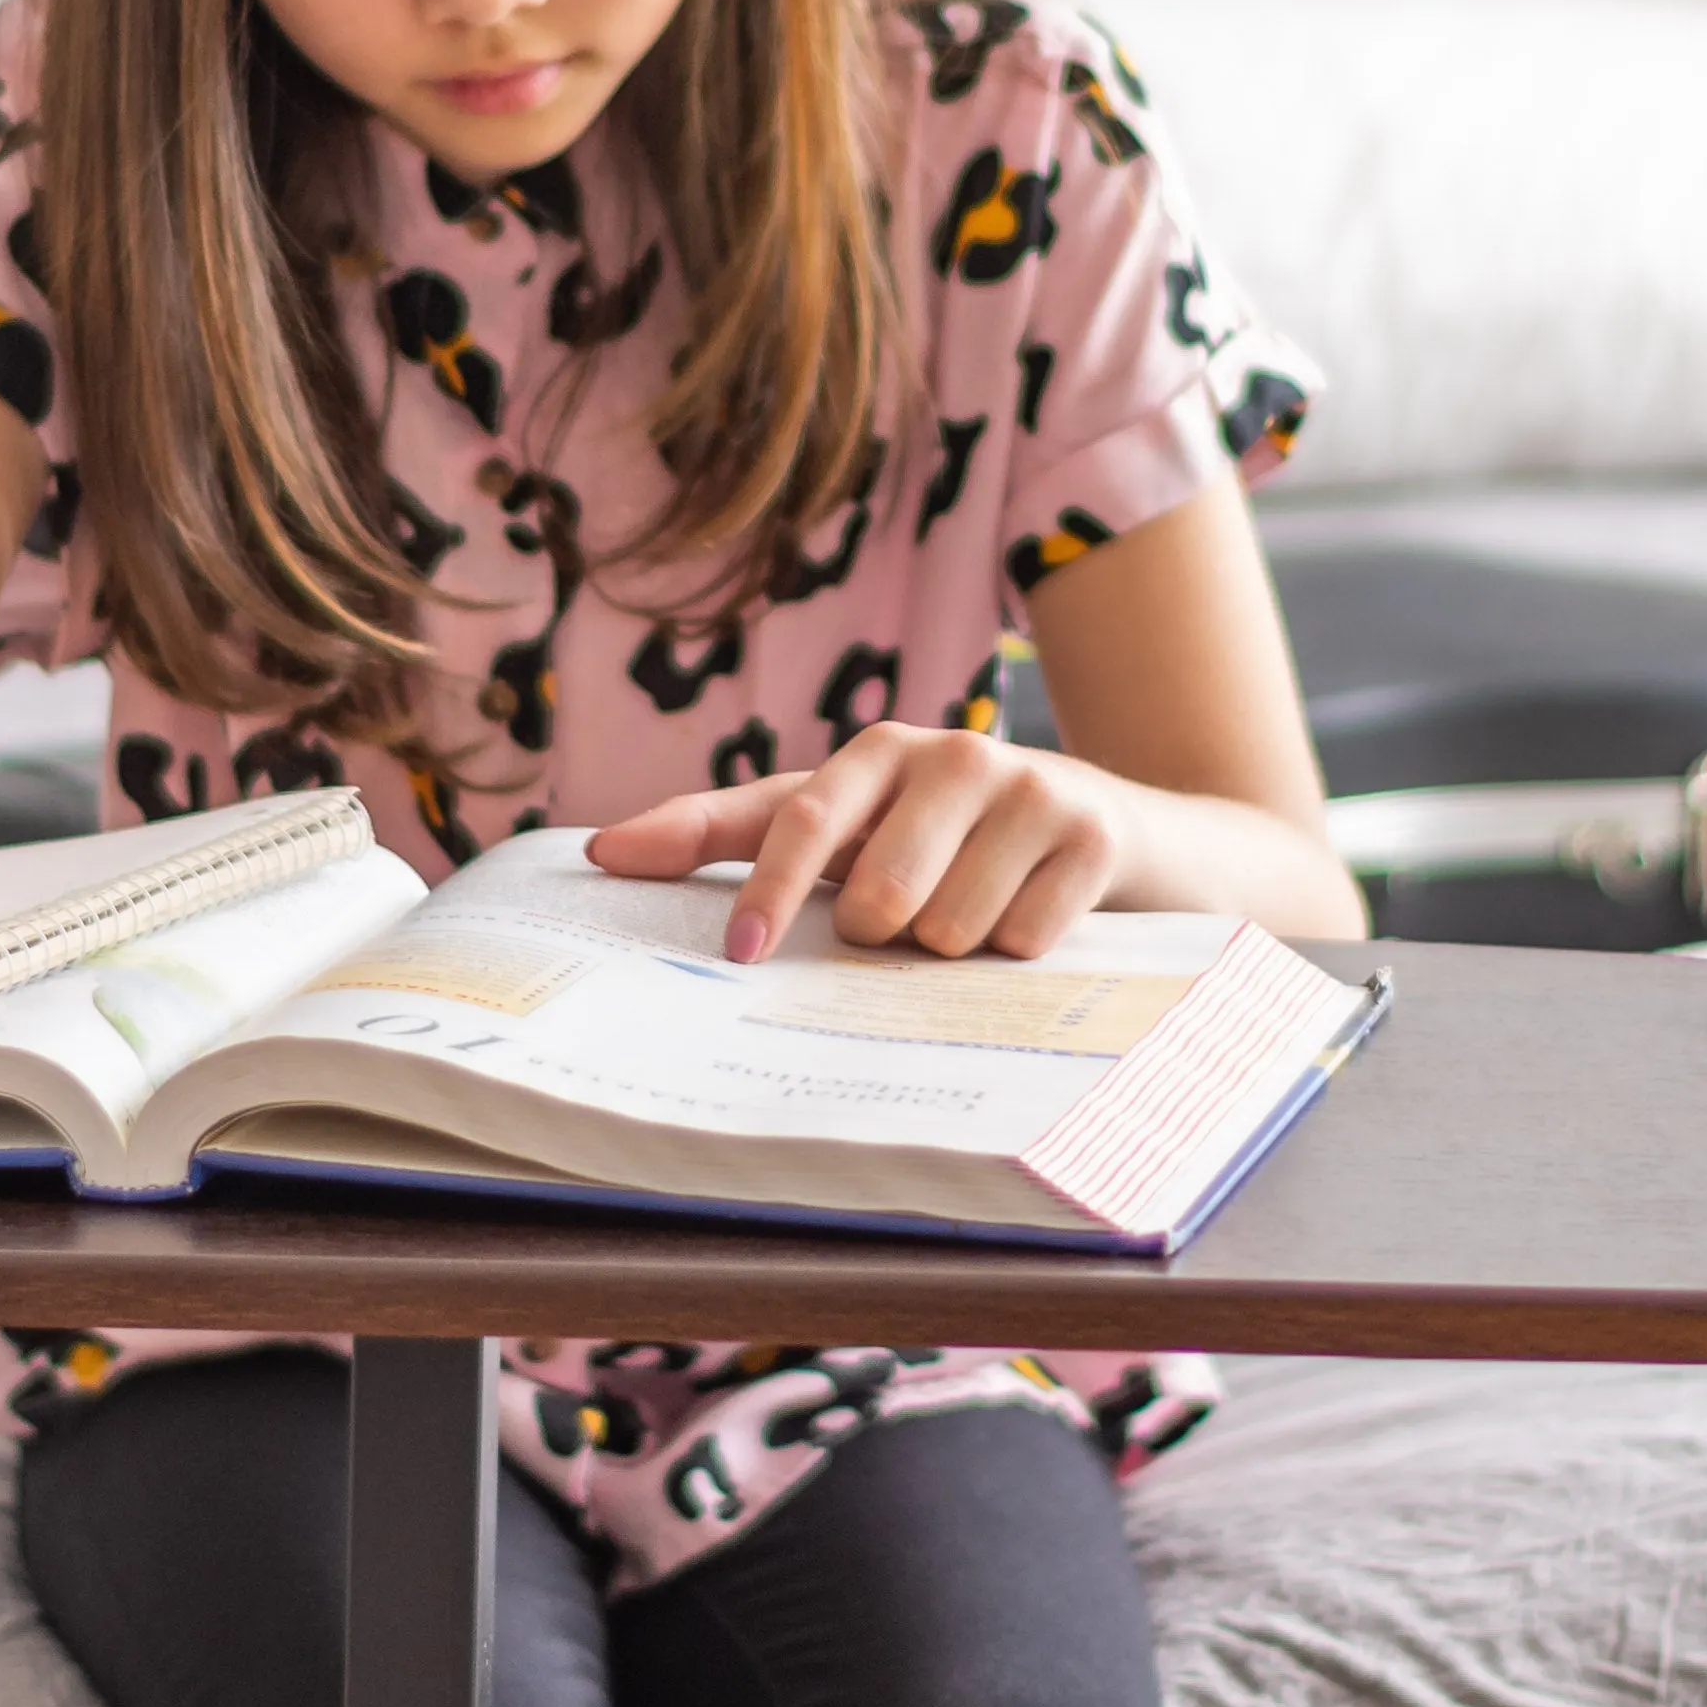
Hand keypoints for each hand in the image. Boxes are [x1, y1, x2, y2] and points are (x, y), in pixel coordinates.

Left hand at [586, 725, 1122, 961]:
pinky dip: (1017, 953)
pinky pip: (1023, 941)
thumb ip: (726, 834)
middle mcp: (951, 755)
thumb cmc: (937, 833)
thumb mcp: (843, 823)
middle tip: (905, 922)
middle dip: (881, 937)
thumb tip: (602, 851)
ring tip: (976, 911)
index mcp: (875, 752)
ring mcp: (1028, 790)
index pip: (798, 821)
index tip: (739, 953)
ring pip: (950, 930)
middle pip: (878, 899)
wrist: (1103, 828)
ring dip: (953, 949)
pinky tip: (1030, 917)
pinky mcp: (1091, 835)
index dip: (766, 891)